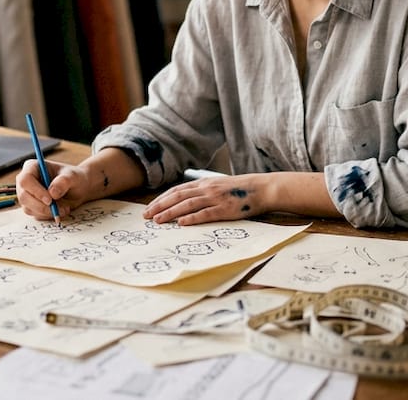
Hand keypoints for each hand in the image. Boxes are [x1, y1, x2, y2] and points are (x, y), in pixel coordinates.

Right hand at [15, 157, 88, 221]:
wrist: (78, 188)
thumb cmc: (74, 178)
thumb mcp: (73, 177)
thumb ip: (63, 182)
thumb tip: (52, 193)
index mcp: (32, 167)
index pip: (25, 180)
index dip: (35, 191)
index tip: (50, 200)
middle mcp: (26, 181)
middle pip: (24, 196)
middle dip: (41, 206)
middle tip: (57, 210)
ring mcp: (27, 195)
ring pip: (29, 208)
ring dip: (47, 212)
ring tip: (64, 208)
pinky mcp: (31, 206)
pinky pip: (35, 215)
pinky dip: (48, 216)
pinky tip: (60, 210)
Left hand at [143, 174, 263, 225]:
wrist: (260, 188)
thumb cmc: (239, 189)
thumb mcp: (218, 185)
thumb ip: (202, 191)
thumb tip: (185, 200)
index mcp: (203, 183)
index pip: (176, 190)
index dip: (161, 199)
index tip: (149, 208)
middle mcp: (206, 189)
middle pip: (177, 197)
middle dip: (160, 206)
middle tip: (146, 216)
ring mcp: (215, 198)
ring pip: (188, 205)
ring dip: (171, 213)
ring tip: (158, 221)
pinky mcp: (225, 209)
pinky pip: (205, 214)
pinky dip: (192, 218)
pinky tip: (181, 223)